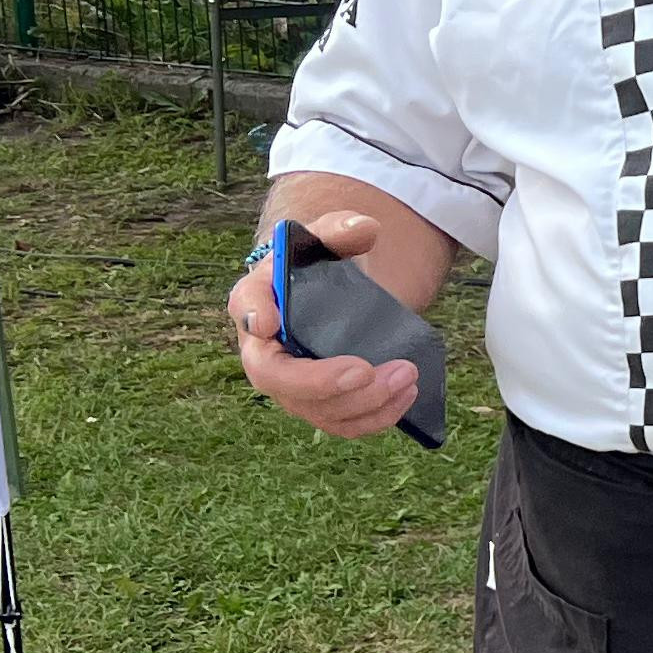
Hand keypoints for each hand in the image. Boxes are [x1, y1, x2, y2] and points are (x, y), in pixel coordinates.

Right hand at [230, 209, 420, 440]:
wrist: (330, 295)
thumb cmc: (319, 265)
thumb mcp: (329, 237)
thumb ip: (342, 228)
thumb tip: (364, 229)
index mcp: (255, 300)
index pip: (245, 305)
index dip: (254, 313)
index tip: (270, 321)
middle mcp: (264, 351)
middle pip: (278, 379)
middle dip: (323, 382)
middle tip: (370, 370)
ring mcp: (291, 386)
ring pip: (316, 411)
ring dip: (363, 402)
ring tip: (407, 376)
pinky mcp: (321, 405)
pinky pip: (342, 424)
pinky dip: (376, 417)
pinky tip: (405, 397)